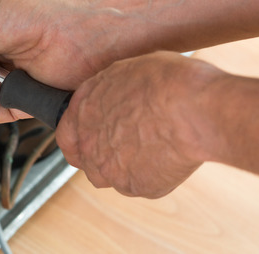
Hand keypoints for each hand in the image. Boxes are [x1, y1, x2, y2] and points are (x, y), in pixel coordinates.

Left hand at [56, 51, 225, 197]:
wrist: (192, 110)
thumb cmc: (167, 82)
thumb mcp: (129, 71)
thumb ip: (112, 90)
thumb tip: (118, 95)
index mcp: (84, 108)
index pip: (66, 132)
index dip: (81, 133)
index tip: (94, 132)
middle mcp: (89, 142)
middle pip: (85, 158)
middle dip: (102, 153)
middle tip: (128, 142)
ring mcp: (110, 169)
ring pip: (110, 175)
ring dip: (124, 165)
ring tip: (152, 148)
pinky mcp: (135, 187)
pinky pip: (140, 184)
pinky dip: (152, 174)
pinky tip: (168, 156)